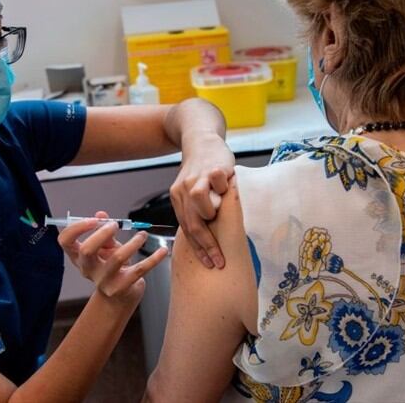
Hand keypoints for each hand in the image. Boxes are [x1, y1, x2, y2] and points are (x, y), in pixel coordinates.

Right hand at [57, 211, 167, 301]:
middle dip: (102, 233)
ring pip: (117, 258)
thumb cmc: (111, 266)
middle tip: (115, 226)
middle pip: (87, 250)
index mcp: (79, 257)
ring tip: (142, 235)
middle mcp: (88, 269)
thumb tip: (102, 214)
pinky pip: (140, 269)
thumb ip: (104, 230)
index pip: (65, 241)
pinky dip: (153, 258)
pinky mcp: (122, 287)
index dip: (77, 227)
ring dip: (133, 242)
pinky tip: (162, 250)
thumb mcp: (105, 248)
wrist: (120, 296)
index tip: (94, 219)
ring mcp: (104, 280)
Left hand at [170, 133, 234, 268]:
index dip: (199, 249)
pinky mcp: (211, 168)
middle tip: (220, 260)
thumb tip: (203, 240)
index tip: (210, 264)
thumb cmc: (202, 171)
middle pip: (193, 223)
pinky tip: (227, 187)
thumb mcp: (192, 191)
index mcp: (178, 199)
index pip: (187, 230)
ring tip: (221, 208)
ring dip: (212, 210)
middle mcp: (183, 190)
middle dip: (208, 245)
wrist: (202, 140)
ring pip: (200, 203)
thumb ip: (195, 210)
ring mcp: (197, 178)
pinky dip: (223, 187)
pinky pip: (217, 181)